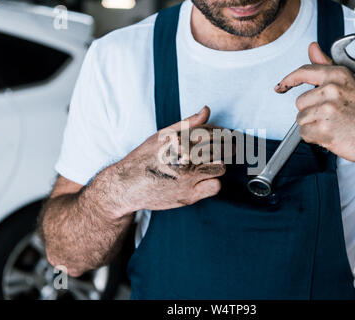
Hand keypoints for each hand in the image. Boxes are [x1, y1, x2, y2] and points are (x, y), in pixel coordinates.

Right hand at [108, 106, 225, 216]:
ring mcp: (188, 178)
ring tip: (212, 162)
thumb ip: (187, 123)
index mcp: (181, 140)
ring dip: (220, 164)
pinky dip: (213, 182)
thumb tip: (206, 111)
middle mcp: (186, 158)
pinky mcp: (189, 196)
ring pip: (221, 167)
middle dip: (227, 147)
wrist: (127, 185)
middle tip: (228, 148)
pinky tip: (205, 178)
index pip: (214, 133)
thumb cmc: (144, 158)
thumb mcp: (162, 135)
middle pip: (221, 149)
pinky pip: (215, 187)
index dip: (223, 134)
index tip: (225, 136)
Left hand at [275, 42, 354, 167]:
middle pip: (300, 102)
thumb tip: (312, 48)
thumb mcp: (350, 83)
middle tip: (331, 116)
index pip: (304, 72)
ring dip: (312, 125)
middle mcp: (331, 90)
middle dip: (310, 111)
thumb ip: (326, 66)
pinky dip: (314, 138)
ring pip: (301, 119)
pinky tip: (330, 135)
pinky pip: (304, 133)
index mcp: (338, 76)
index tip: (281, 86)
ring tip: (332, 126)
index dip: (288, 80)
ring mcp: (327, 110)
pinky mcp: (323, 129)